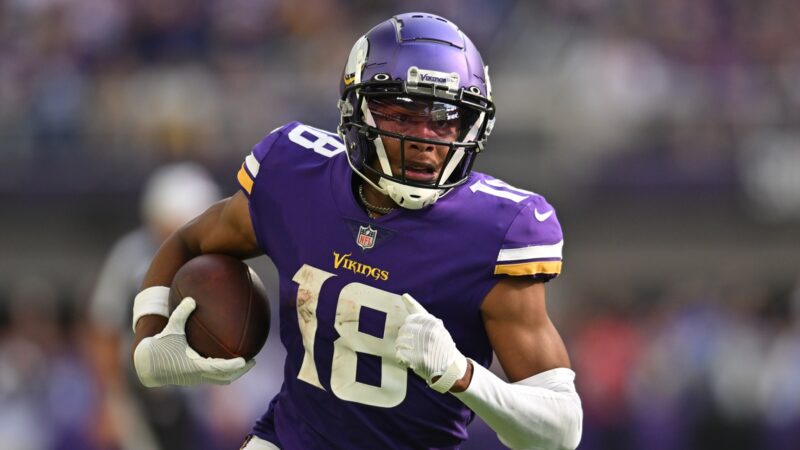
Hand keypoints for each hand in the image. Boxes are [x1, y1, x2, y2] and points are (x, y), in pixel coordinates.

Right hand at [133, 297, 254, 386]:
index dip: (234, 365)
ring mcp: (196, 379)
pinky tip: (227, 361)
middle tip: (253, 361)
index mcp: (194, 365)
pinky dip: (222, 372)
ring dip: (232, 374)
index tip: (245, 360)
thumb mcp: (171, 328)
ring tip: (244, 363)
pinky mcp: (193, 379)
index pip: (219, 368)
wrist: (146, 364)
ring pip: (219, 380)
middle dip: (240, 371)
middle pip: (225, 377)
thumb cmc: (159, 345)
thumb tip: (191, 299)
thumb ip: (181, 313)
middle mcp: (197, 375)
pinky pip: (212, 377)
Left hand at [395, 294, 467, 392]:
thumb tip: (404, 295)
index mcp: (433, 323)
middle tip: (413, 343)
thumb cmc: (441, 344)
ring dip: (402, 347)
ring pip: (399, 341)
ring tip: (411, 351)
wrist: (450, 367)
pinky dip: (401, 357)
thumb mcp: (436, 326)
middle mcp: (428, 333)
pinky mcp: (417, 359)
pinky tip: (408, 359)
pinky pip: (399, 354)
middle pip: (403, 330)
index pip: (411, 318)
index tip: (414, 331)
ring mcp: (423, 346)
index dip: (410, 326)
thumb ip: (420, 313)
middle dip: (404, 336)